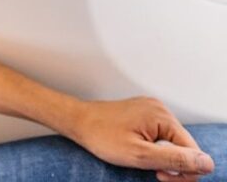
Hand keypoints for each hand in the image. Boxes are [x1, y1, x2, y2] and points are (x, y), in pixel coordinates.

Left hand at [71, 97, 215, 179]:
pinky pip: (159, 135)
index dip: (183, 170)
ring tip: (140, 158)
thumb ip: (174, 160)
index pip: (192, 150)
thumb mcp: (140, 155)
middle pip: (183, 145)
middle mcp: (159, 108)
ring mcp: (150, 109)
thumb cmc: (101, 136)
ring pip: (171, 142)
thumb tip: (206, 163)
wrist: (77, 121)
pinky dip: (153, 147)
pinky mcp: (142, 113)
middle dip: (171, 163)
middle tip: (151, 171)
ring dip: (161, 156)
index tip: (161, 176)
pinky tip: (139, 149)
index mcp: (162, 115)